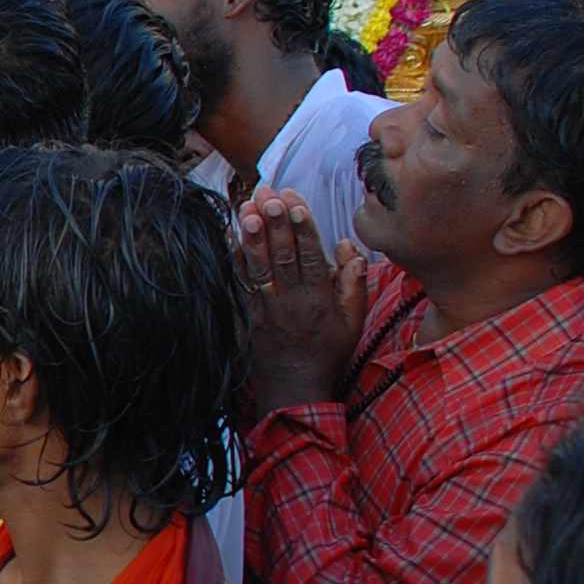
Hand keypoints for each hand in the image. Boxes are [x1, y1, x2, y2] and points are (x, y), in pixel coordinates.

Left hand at [239, 190, 368, 411]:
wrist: (295, 391)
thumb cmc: (328, 353)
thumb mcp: (353, 322)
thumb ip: (353, 282)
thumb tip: (348, 246)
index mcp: (319, 299)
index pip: (310, 255)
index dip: (302, 226)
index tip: (295, 201)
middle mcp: (291, 300)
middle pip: (281, 254)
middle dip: (274, 221)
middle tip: (267, 192)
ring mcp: (266, 308)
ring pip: (258, 266)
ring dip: (251, 235)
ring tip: (246, 206)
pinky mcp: (247, 316)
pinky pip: (239, 284)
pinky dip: (234, 260)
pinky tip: (229, 236)